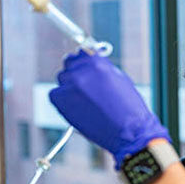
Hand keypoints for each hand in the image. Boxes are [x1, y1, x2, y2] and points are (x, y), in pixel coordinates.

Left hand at [49, 50, 170, 168]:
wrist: (129, 132)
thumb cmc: (129, 108)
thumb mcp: (120, 79)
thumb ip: (102, 68)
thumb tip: (91, 64)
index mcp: (97, 62)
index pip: (82, 51)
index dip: (84, 60)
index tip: (84, 66)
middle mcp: (81, 71)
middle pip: (69, 63)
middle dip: (76, 71)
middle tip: (84, 84)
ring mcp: (69, 87)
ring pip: (62, 79)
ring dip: (70, 86)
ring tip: (85, 100)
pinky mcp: (61, 103)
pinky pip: (55, 95)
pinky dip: (63, 100)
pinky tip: (77, 107)